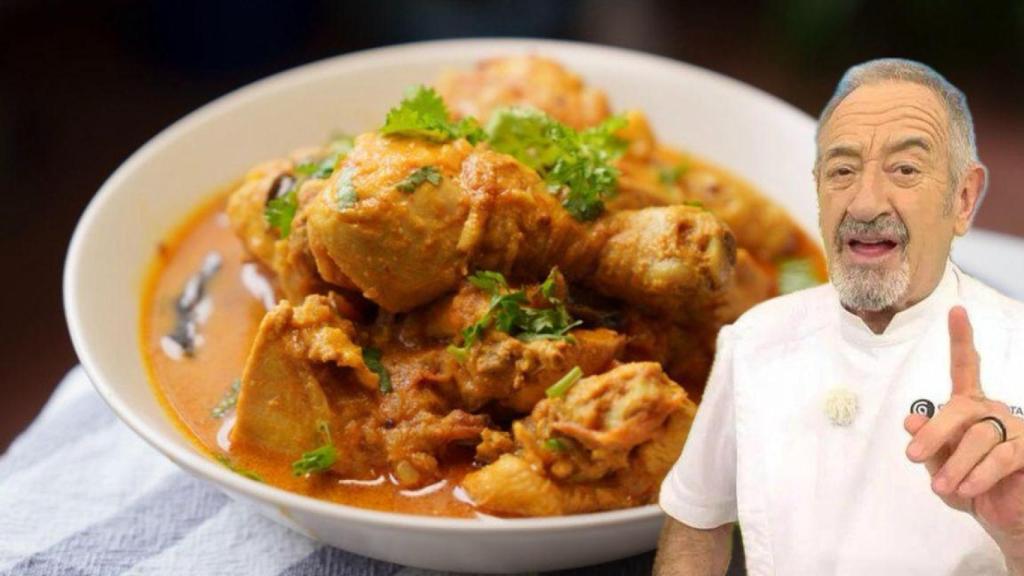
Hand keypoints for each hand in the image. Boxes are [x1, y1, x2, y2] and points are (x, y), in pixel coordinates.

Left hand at [904, 306, 1023, 560]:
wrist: (1003, 519)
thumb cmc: (969, 487)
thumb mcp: (939, 466)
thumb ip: (928, 443)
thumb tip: (911, 420)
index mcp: (970, 406)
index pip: (966, 368)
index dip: (961, 339)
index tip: (956, 311)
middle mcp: (994, 410)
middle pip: (960, 409)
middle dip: (935, 432)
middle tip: (911, 456)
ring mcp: (1016, 428)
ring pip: (979, 436)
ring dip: (955, 464)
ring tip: (941, 487)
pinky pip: (1001, 457)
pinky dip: (978, 474)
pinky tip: (966, 490)